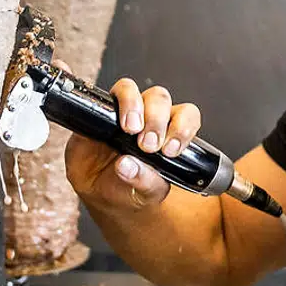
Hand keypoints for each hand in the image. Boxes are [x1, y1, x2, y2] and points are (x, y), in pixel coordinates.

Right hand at [63, 75, 202, 213]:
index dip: (182, 127)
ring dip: (134, 105)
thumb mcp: (143, 195)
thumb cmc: (130, 191)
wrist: (99, 194)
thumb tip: (128, 165)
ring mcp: (123, 112)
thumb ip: (144, 182)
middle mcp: (149, 118)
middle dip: (156, 119)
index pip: (187, 117)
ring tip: (130, 129)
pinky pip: (109, 95)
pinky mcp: (101, 112)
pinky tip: (110, 122)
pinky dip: (114, 102)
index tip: (169, 149)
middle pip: (160, 98)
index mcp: (169, 135)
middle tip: (146, 145)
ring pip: (133, 90)